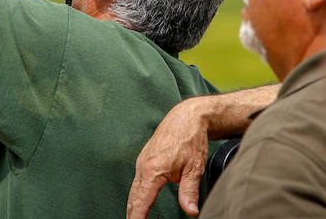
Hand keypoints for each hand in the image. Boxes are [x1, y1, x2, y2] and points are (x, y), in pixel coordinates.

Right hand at [127, 98, 210, 217]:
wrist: (186, 117)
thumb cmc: (190, 139)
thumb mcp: (194, 168)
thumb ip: (189, 192)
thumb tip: (190, 211)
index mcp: (153, 170)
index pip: (140, 202)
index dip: (137, 218)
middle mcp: (143, 166)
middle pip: (133, 198)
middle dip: (132, 215)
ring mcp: (142, 161)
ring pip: (134, 190)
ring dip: (133, 206)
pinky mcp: (144, 159)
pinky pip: (137, 182)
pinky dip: (136, 195)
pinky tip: (139, 203)